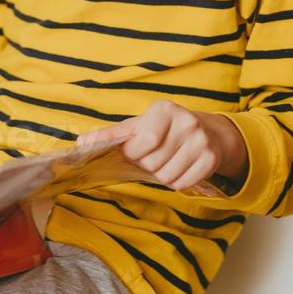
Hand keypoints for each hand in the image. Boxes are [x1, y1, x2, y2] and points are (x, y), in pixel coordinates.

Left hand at [77, 100, 247, 191]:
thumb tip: (81, 143)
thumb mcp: (138, 126)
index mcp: (164, 110)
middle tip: (153, 155)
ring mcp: (202, 140)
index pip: (144, 142)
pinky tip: (179, 167)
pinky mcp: (211, 159)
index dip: (134, 153)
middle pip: (153, 163)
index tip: (135, 151)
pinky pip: (182, 184)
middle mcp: (186, 122)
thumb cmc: (164, 129)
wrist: (208, 132)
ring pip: (167, 176)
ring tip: (166, 160)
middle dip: (146, 165)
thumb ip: (111, 135)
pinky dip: (177, 182)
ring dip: (161, 175)